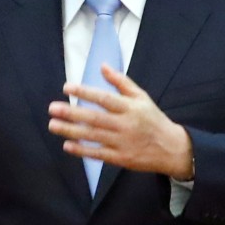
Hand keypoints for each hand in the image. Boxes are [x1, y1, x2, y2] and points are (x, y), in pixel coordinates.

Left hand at [48, 64, 193, 179]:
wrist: (172, 149)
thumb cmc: (153, 119)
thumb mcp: (141, 97)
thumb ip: (121, 82)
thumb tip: (103, 66)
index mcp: (130, 108)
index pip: (104, 98)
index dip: (85, 92)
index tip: (66, 88)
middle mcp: (125, 125)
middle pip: (95, 118)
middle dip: (72, 113)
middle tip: (52, 108)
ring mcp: (122, 143)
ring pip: (93, 136)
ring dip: (71, 131)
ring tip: (53, 125)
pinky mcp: (121, 158)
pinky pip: (98, 154)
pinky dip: (82, 150)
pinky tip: (67, 145)